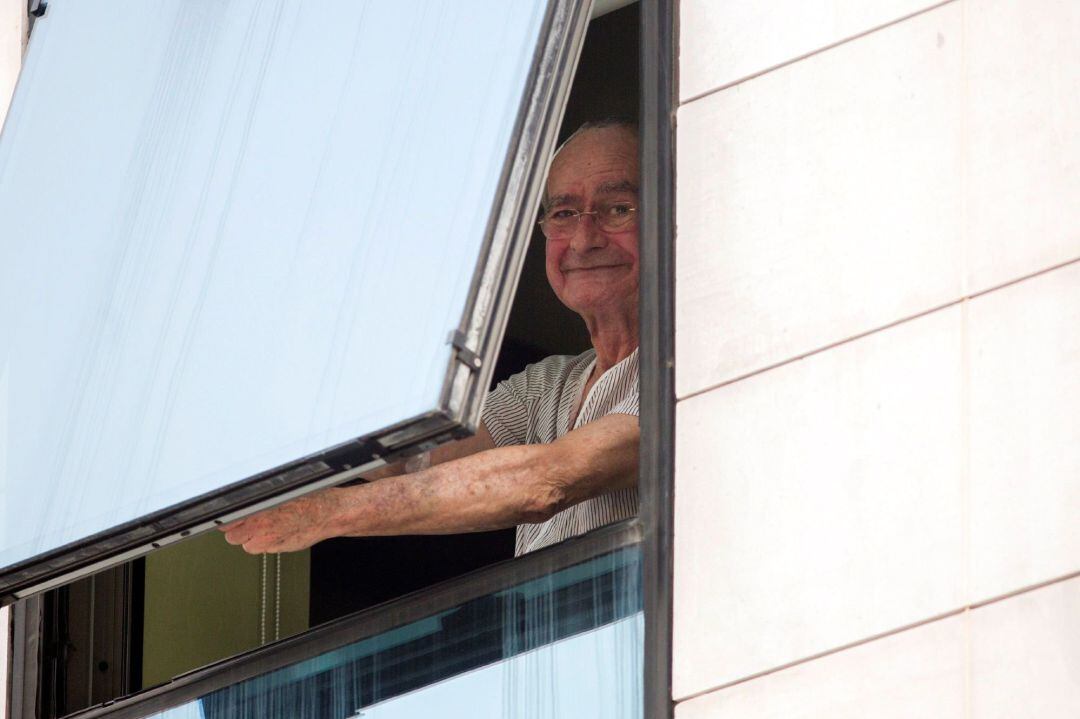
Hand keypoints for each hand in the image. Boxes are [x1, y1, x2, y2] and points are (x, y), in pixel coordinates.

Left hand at [219, 489, 339, 553]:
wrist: (328, 514)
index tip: (229, 518)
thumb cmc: (309, 499)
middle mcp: (259, 526)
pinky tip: (278, 533)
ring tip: (267, 528)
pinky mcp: (277, 550)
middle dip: (239, 530)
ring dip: (252, 539)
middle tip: (250, 522)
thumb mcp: (281, 491)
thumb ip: (258, 499)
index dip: (228, 519)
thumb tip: (242, 500)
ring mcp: (267, 541)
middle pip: (232, 536)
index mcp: (257, 508)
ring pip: (246, 545)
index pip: (227, 519)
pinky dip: (267, 544)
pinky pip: (263, 549)